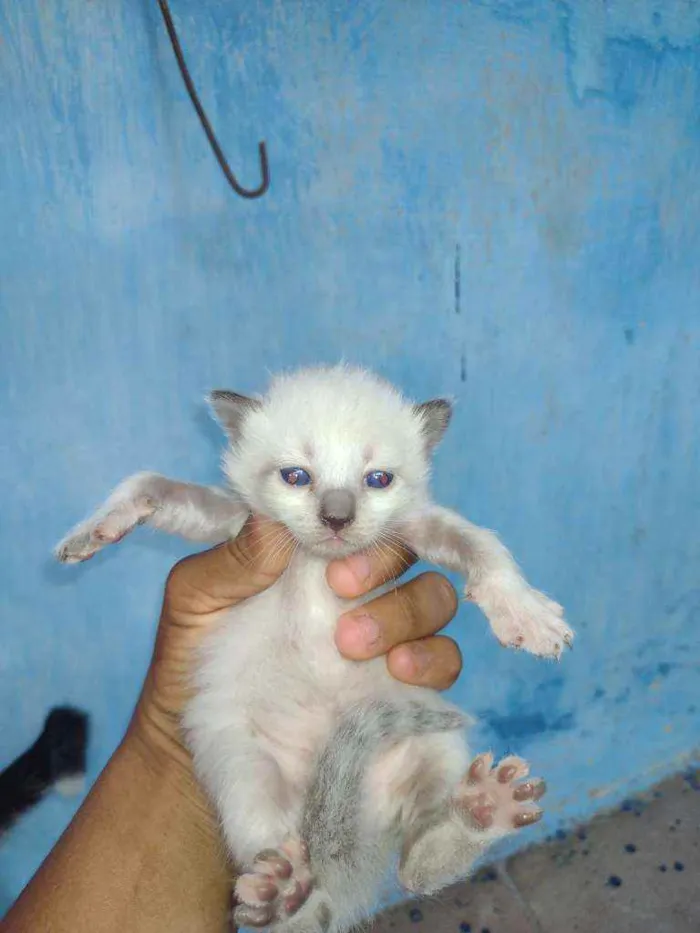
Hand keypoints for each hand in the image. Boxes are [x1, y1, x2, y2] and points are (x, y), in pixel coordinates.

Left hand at [134, 515, 461, 763]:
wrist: (201, 753)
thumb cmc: (194, 664)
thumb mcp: (195, 602)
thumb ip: (232, 560)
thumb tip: (274, 521)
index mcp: (312, 559)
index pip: (363, 519)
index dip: (364, 527)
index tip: (331, 562)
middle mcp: (357, 592)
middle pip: (410, 553)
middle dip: (386, 569)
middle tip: (341, 597)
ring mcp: (382, 640)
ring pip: (434, 599)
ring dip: (409, 612)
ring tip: (354, 647)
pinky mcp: (399, 690)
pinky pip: (445, 661)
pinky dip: (434, 658)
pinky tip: (397, 673)